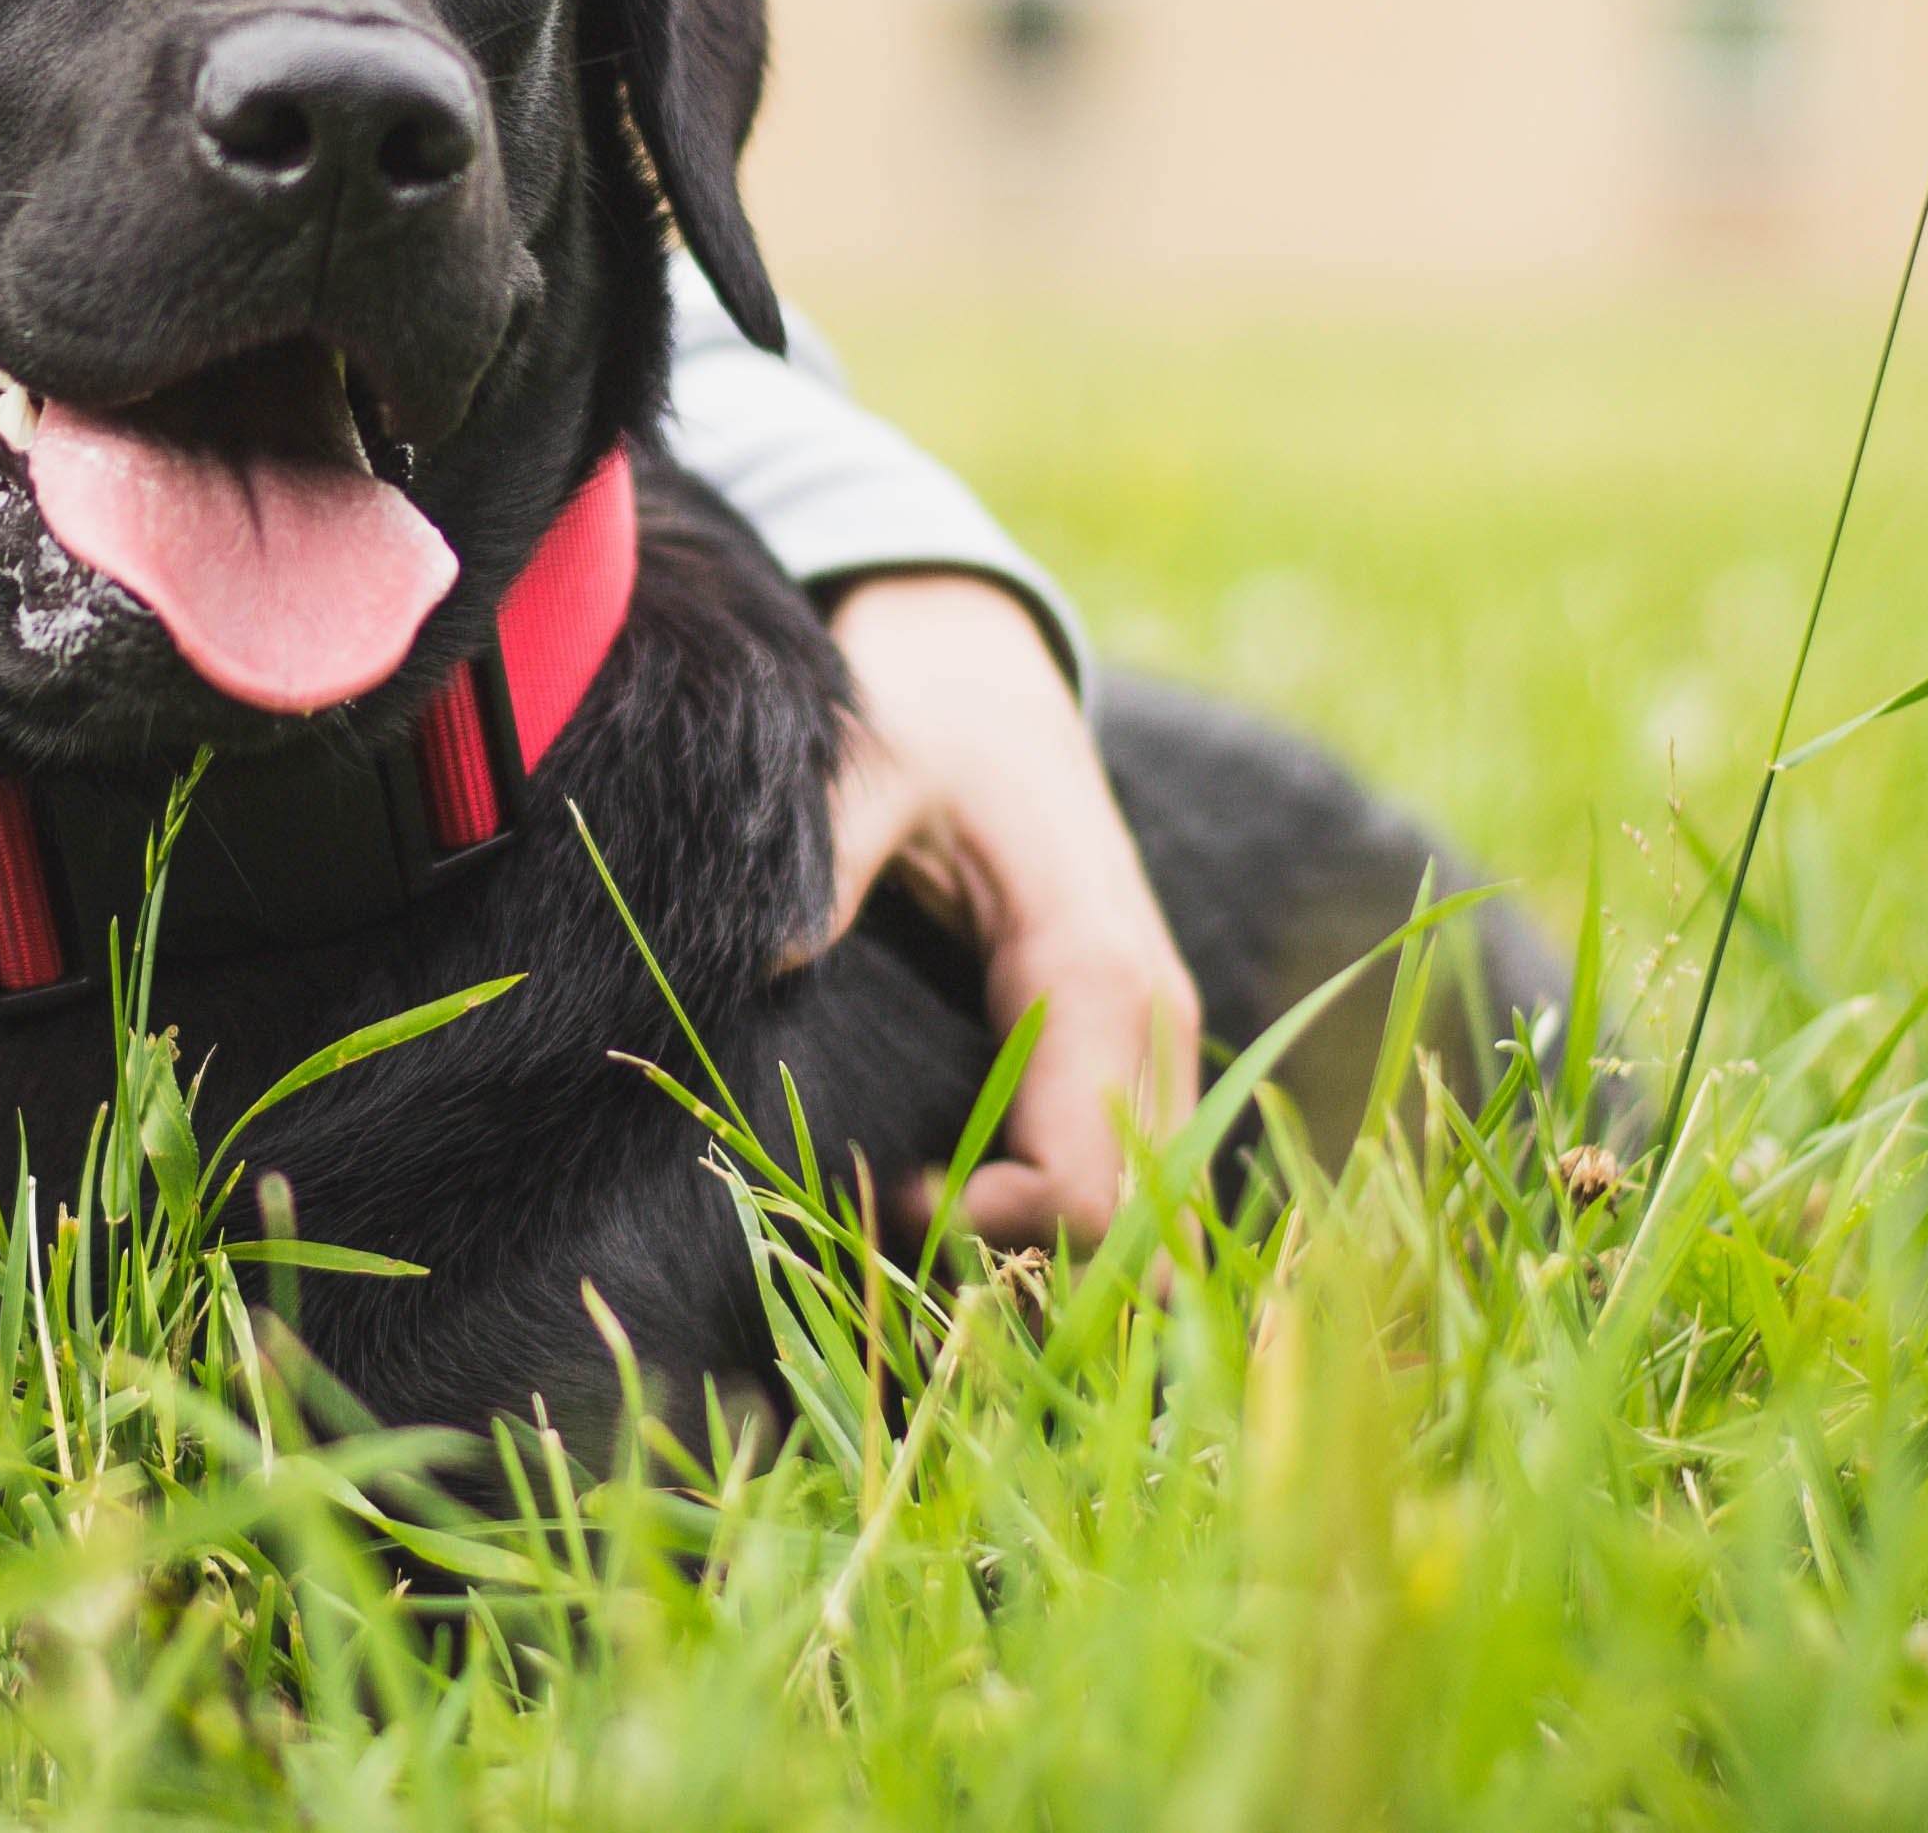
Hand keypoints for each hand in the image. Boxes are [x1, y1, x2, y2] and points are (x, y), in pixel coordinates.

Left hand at [821, 574, 1198, 1252]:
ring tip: (917, 1213)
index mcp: (1097, 973)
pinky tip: (967, 1201)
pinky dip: (1067, 1209)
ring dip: (1045, 1244)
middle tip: (890, 1218)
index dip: (995, 1229)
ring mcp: (1160, 1033)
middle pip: (1133, 1221)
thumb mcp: (877, 757)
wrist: (988, 669)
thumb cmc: (932, 712)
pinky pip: (1139, 1167)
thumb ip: (833, 848)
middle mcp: (1154, 1018)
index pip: (1092, 1186)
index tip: (890, 1199)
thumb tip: (768, 956)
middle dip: (1022, 1258)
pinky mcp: (1139, 1041)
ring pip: (1151, 1207)